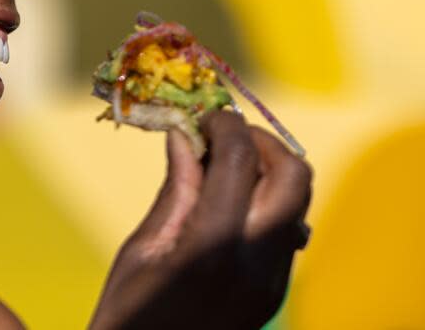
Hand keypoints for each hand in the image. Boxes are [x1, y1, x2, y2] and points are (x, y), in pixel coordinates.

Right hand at [89, 111, 311, 329]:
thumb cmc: (126, 318)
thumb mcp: (142, 248)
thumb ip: (176, 189)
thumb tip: (184, 134)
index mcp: (213, 246)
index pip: (240, 158)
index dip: (224, 124)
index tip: (201, 115)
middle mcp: (257, 262)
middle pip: (293, 175)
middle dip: (261, 142)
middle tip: (219, 138)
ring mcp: (273, 281)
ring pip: (298, 201)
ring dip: (268, 170)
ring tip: (220, 168)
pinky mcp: (274, 293)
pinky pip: (288, 230)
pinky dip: (267, 202)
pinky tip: (228, 205)